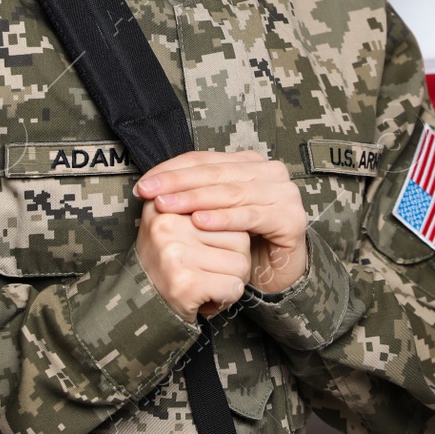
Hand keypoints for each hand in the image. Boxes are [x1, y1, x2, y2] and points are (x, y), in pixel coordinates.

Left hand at [134, 151, 308, 295]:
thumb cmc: (240, 241)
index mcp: (250, 162)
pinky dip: (223, 219)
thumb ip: (192, 192)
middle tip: (150, 192)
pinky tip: (200, 222)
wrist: (278, 273)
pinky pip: (250, 216)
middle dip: (178, 183)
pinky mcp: (290, 218)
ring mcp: (284, 193)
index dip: (172, 170)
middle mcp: (270, 172)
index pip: (205, 160)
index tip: (143, 184)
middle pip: (216, 173)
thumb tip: (149, 185)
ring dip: (196, 199)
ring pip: (231, 193)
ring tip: (168, 206)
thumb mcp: (213, 211)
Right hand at [134, 196, 252, 323]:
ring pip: (241, 263)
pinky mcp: (185, 282)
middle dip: (235, 258)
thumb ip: (199, 203)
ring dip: (233, 280)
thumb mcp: (175, 225)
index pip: (224, 206)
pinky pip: (233, 287)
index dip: (228, 233)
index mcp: (164, 203)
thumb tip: (234, 184)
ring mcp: (175, 253)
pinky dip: (228, 298)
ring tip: (208, 282)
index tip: (213, 244)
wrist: (141, 307)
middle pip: (239, 235)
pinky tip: (208, 298)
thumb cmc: (167, 264)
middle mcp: (167, 224)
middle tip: (210, 270)